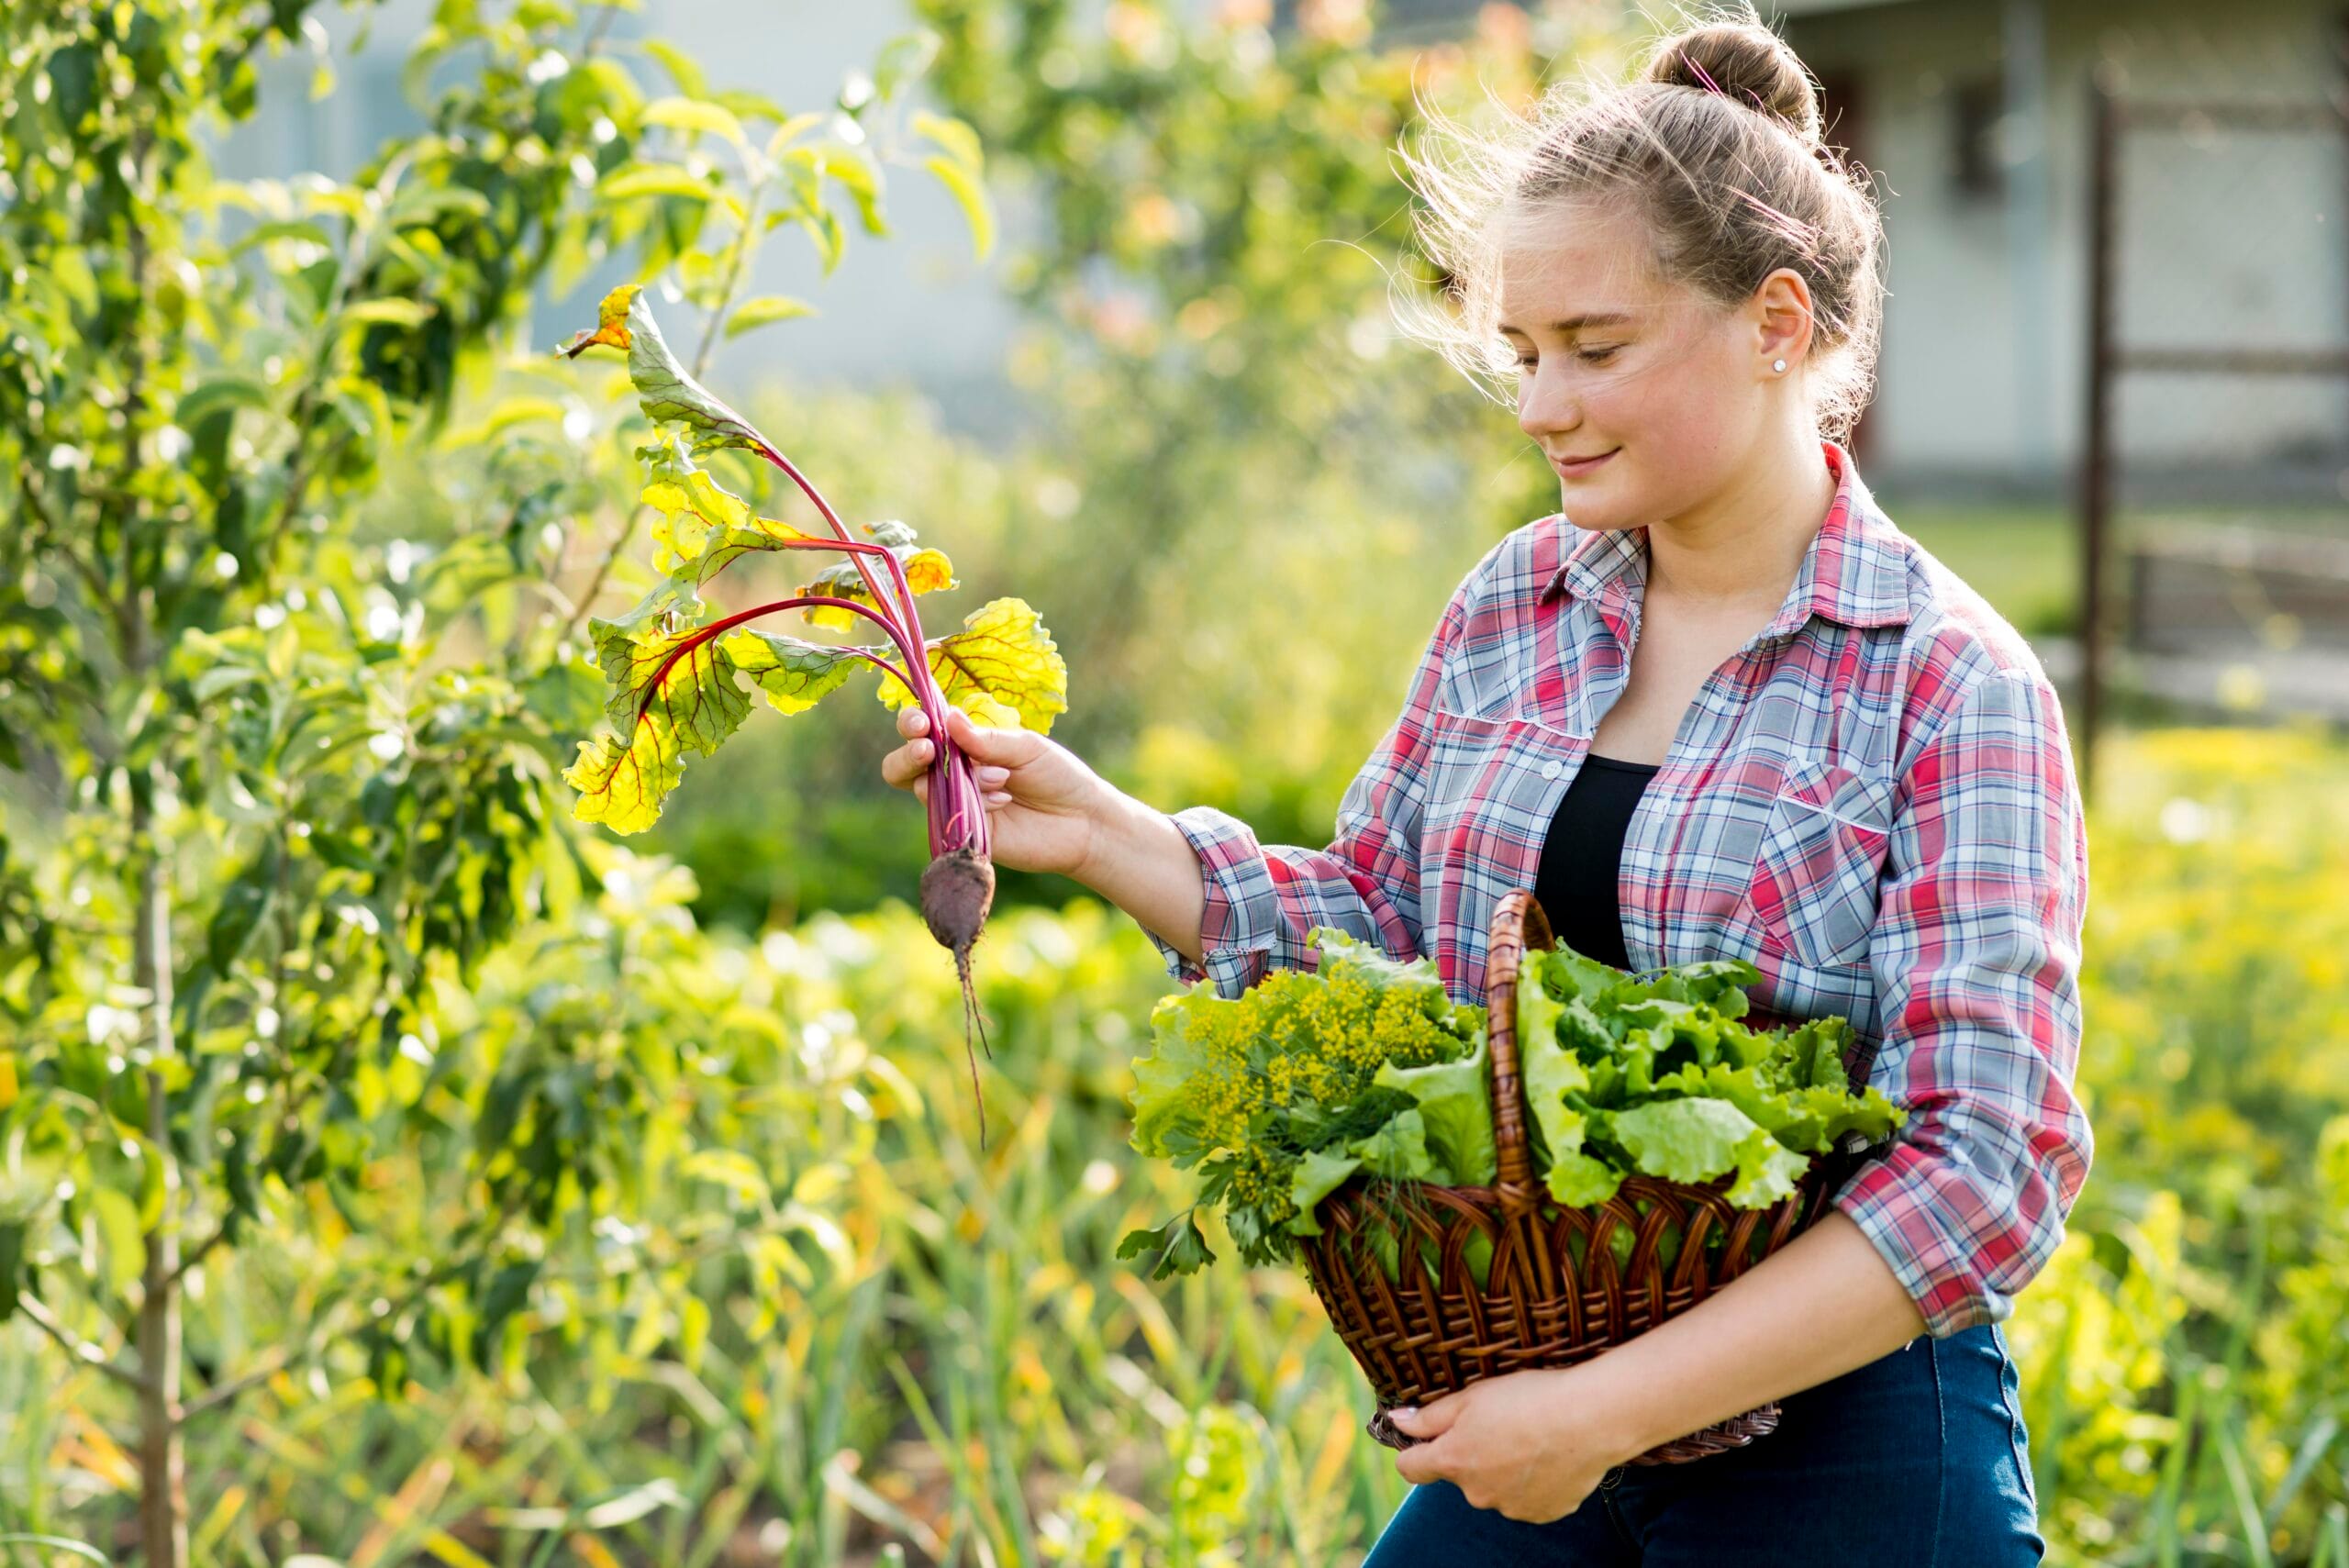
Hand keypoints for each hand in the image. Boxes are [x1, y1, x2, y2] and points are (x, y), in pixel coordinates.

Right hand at [879, 704, 1112, 878]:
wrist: (1083, 821)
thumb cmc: (1057, 776)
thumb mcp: (1026, 747)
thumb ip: (986, 739)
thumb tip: (948, 717)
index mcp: (966, 745)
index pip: (923, 731)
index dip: (913, 724)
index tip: (922, 723)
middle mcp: (953, 774)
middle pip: (903, 766)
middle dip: (908, 754)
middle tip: (928, 749)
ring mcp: (955, 805)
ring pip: (922, 788)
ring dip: (961, 777)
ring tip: (1001, 778)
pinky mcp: (964, 832)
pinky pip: (949, 813)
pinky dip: (977, 800)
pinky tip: (1006, 800)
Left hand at [1388, 1364, 1636, 1523]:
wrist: (1589, 1419)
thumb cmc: (1528, 1399)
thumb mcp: (1470, 1397)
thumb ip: (1429, 1416)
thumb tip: (1396, 1423)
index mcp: (1453, 1462)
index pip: (1411, 1467)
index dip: (1415, 1449)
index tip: (1427, 1436)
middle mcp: (1476, 1493)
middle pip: (1459, 1474)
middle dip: (1471, 1453)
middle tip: (1499, 1423)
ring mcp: (1511, 1508)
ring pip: (1495, 1487)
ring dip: (1503, 1468)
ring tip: (1530, 1438)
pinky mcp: (1542, 1513)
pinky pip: (1527, 1497)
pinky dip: (1532, 1481)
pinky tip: (1549, 1456)